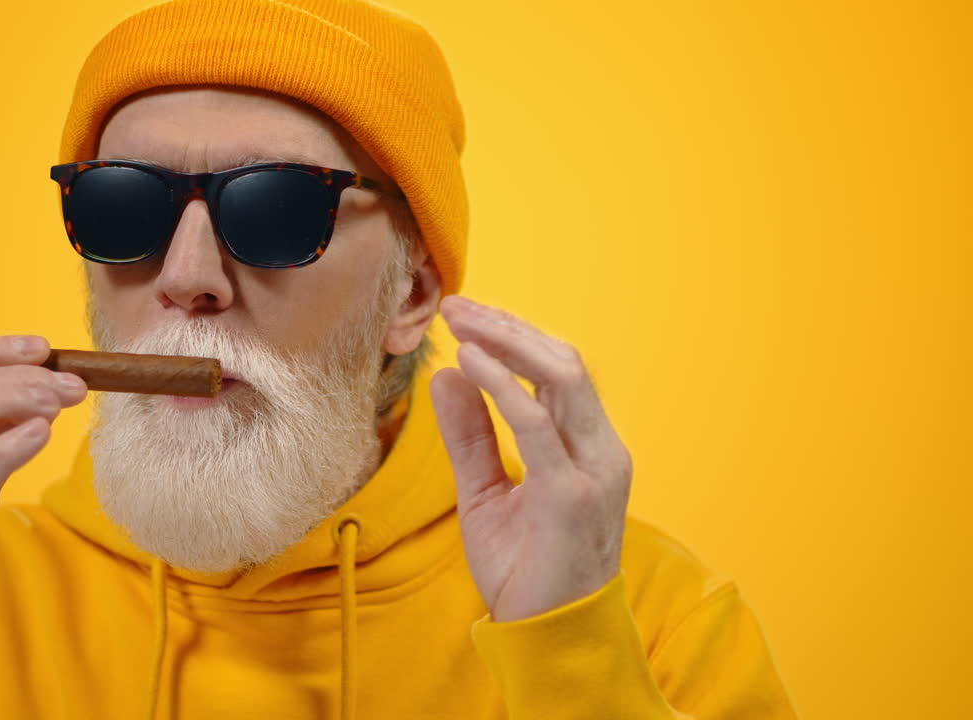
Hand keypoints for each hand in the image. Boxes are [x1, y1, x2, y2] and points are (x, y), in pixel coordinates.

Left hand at [430, 296, 632, 621]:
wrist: (547, 636)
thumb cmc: (524, 568)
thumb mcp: (485, 491)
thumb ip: (470, 434)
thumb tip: (448, 376)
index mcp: (589, 447)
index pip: (559, 370)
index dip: (513, 335)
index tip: (466, 314)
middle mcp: (602, 451)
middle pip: (563, 361)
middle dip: (507, 326)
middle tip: (454, 305)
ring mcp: (594, 470)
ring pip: (561, 378)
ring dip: (506, 341)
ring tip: (460, 321)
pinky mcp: (571, 494)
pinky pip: (538, 423)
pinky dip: (503, 386)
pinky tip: (471, 362)